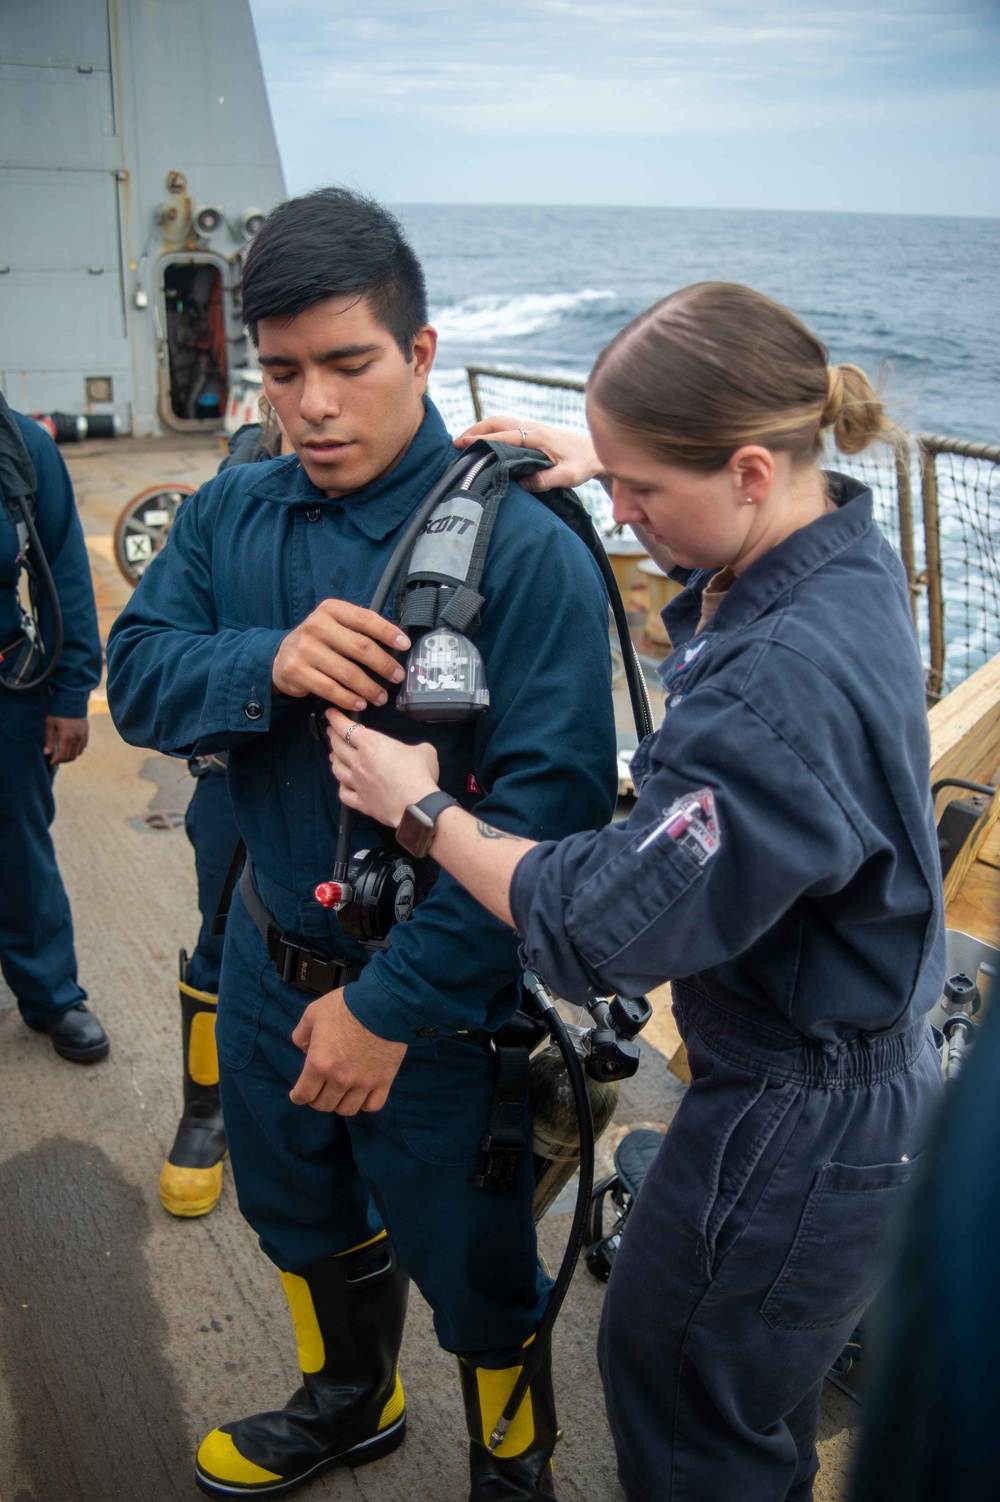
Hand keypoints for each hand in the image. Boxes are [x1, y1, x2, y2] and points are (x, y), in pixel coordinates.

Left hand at [44, 716, 88, 764]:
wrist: (72, 700)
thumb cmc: (58, 712)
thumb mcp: (50, 724)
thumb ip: (49, 740)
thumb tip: (47, 753)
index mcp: (66, 736)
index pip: (63, 755)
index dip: (57, 761)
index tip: (51, 762)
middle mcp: (77, 738)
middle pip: (72, 756)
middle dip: (63, 760)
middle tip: (57, 759)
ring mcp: (83, 735)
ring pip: (79, 752)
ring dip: (71, 756)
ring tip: (64, 754)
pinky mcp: (86, 732)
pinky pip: (84, 746)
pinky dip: (78, 749)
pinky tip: (71, 747)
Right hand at [272, 599, 410, 708]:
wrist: (280, 656)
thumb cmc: (319, 642)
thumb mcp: (335, 626)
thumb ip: (359, 631)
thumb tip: (397, 646)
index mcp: (331, 609)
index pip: (365, 619)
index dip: (388, 632)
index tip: (405, 645)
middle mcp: (317, 626)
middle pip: (360, 647)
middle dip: (384, 665)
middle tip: (397, 677)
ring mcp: (305, 649)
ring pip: (348, 673)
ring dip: (370, 688)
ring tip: (381, 697)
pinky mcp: (297, 671)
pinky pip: (331, 689)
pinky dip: (349, 699)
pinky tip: (360, 703)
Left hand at [290, 986, 406, 1113]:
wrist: (383, 1005)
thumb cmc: (345, 1007)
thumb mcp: (313, 1013)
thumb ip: (301, 1034)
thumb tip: (303, 1048)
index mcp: (319, 1064)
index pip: (303, 1094)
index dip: (298, 1096)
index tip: (298, 1094)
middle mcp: (340, 1079)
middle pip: (324, 1105)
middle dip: (317, 1100)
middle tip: (319, 1090)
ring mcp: (363, 1083)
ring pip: (347, 1109)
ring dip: (340, 1103)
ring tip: (340, 1093)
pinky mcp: (384, 1081)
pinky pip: (372, 1105)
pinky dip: (364, 1104)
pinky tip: (361, 1095)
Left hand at [326, 707, 439, 827]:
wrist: (417, 806)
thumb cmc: (419, 775)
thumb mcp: (424, 750)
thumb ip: (414, 747)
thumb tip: (416, 752)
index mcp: (371, 744)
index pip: (346, 728)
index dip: (336, 719)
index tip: (331, 714)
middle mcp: (359, 762)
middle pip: (337, 747)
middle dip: (332, 736)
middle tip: (331, 732)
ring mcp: (357, 783)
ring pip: (336, 769)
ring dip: (334, 759)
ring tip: (334, 755)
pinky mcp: (360, 802)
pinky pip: (343, 793)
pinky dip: (341, 787)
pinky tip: (343, 784)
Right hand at [454, 416, 601, 490]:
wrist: (598, 453)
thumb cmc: (585, 464)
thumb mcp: (568, 476)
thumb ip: (544, 479)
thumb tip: (520, 484)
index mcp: (538, 436)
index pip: (504, 435)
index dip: (482, 441)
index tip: (462, 445)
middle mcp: (533, 427)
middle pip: (497, 421)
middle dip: (475, 430)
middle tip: (456, 443)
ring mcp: (533, 427)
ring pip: (501, 422)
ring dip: (482, 429)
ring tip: (465, 442)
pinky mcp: (535, 432)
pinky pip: (508, 427)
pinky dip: (492, 431)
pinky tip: (485, 443)